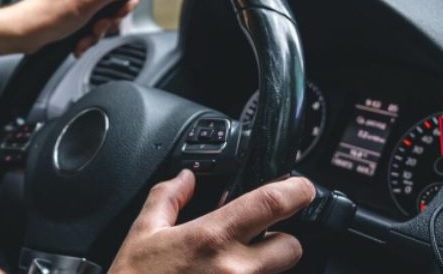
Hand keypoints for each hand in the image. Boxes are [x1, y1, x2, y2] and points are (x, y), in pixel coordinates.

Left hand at [11, 0, 148, 54]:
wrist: (24, 32)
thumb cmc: (49, 14)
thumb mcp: (90, 0)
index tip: (116, 12)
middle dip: (108, 19)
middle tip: (96, 25)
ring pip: (105, 13)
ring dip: (97, 30)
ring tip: (84, 35)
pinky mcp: (74, 8)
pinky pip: (93, 21)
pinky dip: (88, 34)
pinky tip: (79, 41)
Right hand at [109, 169, 314, 273]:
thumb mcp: (142, 233)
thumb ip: (166, 198)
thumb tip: (185, 178)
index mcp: (211, 238)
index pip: (271, 204)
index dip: (295, 190)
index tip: (300, 187)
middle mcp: (235, 269)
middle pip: (291, 246)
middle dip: (280, 238)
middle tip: (256, 238)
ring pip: (277, 273)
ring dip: (263, 267)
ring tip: (230, 266)